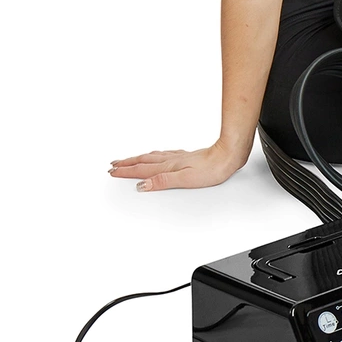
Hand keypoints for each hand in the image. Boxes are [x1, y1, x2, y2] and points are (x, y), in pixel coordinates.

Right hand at [108, 141, 246, 191]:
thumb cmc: (212, 169)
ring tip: (128, 159)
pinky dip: (153, 156)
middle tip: (113, 164)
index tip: (112, 171)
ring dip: (137, 158)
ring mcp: (178, 157)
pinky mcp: (187, 156)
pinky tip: (156, 156)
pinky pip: (163, 155)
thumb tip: (142, 185)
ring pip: (152, 157)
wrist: (228, 155)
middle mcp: (171, 160)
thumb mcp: (185, 179)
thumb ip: (162, 182)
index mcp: (168, 166)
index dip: (126, 171)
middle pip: (143, 161)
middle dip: (127, 163)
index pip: (142, 170)